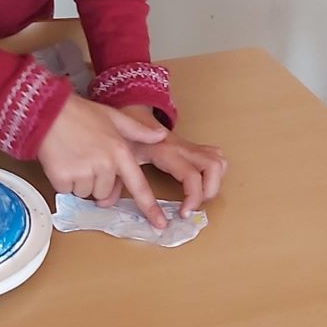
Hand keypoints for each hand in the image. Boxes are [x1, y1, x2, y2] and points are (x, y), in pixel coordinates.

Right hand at [37, 94, 169, 228]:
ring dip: (79, 181)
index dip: (150, 206)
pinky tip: (61, 161)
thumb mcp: (113, 117)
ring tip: (73, 157)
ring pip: (86, 193)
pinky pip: (67, 191)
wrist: (48, 111)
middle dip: (96, 181)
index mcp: (120, 151)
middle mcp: (105, 164)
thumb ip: (138, 130)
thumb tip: (161, 135)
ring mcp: (84, 172)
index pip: (138, 185)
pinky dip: (63, 181)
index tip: (160, 224)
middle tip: (86, 158)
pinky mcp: (64, 177)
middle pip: (105, 192)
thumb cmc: (80, 113)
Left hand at [99, 106, 227, 217]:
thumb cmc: (124, 135)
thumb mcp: (119, 155)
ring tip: (198, 198)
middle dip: (209, 192)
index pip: (190, 176)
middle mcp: (182, 147)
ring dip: (215, 182)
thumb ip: (116, 177)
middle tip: (192, 207)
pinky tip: (201, 184)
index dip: (193, 198)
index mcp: (165, 150)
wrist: (130, 111)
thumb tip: (108, 202)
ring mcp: (188, 145)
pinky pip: (214, 157)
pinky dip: (214, 172)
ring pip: (218, 161)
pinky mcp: (191, 146)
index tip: (182, 214)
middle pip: (213, 167)